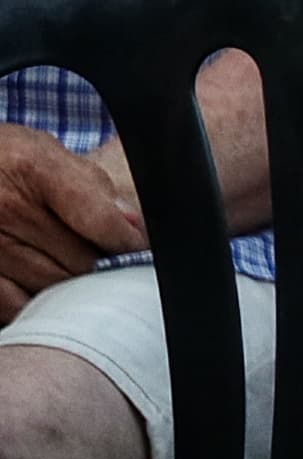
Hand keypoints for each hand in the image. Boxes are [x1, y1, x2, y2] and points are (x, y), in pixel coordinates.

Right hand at [0, 124, 145, 323]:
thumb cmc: (5, 161)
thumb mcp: (46, 153)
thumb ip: (92, 185)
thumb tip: (130, 223)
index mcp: (34, 169)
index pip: (99, 220)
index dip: (126, 241)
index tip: (135, 247)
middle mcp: (7, 207)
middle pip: (79, 260)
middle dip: (99, 265)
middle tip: (103, 260)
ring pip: (51, 287)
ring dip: (69, 286)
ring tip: (71, 269)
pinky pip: (12, 305)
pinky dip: (31, 302)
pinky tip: (38, 286)